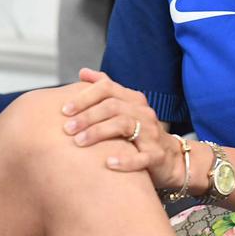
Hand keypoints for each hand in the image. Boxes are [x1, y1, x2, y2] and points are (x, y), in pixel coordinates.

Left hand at [60, 68, 182, 189]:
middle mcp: (143, 112)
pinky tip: (108, 164)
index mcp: (133, 100)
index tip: (64, 110)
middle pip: (112, 106)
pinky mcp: (157, 155)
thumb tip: (83, 71)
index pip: (107, 88)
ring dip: (98, 133)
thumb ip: (105, 89)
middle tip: (67, 129)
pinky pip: (141, 157)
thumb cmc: (140, 133)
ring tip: (79, 142)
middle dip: (86, 116)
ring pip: (123, 125)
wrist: (171, 159)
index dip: (84, 97)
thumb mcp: (124, 108)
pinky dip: (125, 160)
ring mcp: (152, 133)